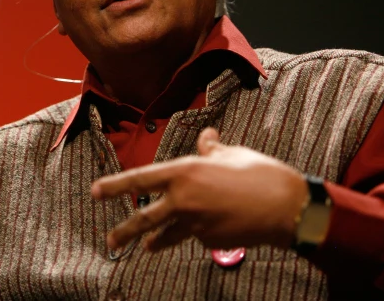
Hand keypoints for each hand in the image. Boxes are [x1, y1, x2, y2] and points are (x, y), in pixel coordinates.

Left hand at [91, 128, 306, 251]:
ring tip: (144, 246)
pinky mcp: (210, 241)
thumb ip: (210, 149)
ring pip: (168, 234)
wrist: (286, 208)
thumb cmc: (258, 174)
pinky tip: (214, 226)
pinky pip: (197, 236)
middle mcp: (183, 200)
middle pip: (145, 218)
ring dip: (155, 241)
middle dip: (124, 229)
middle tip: (110, 239)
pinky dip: (199, 231)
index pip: (141, 180)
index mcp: (184, 173)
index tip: (96, 191)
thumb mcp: (230, 154)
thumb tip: (206, 137)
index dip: (116, 185)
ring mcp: (195, 224)